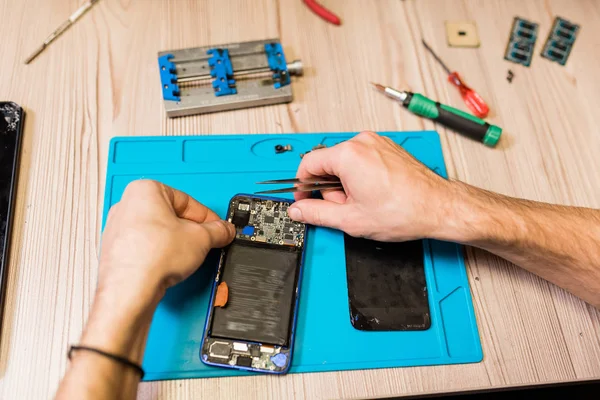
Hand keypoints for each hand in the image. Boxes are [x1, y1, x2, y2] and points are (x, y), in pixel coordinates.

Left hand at [99, 180, 234, 305]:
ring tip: (187, 256)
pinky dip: (159, 254)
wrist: (129, 290)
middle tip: (206, 243)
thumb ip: (217, 231)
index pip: (187, 201)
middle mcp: (126, 205)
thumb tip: (224, 230)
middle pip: (171, 215)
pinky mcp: (115, 251)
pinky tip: (169, 265)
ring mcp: (117, 229)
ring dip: (175, 243)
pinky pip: (145, 247)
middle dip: (190, 230)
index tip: (217, 228)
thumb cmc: (153, 256)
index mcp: (145, 190)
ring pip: (157, 232)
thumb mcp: (201, 238)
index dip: (207, 217)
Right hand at [287, 131, 455, 240]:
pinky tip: (375, 195)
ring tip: (365, 203)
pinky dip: (361, 178)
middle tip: (346, 208)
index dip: (302, 185)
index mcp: (348, 155)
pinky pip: (363, 160)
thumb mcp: (350, 219)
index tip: (304, 199)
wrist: (438, 207)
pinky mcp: (388, 149)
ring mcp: (378, 143)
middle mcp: (363, 142)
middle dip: (331, 189)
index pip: (308, 164)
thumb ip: (316, 214)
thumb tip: (299, 210)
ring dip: (347, 184)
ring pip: (345, 163)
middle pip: (328, 163)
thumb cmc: (404, 210)